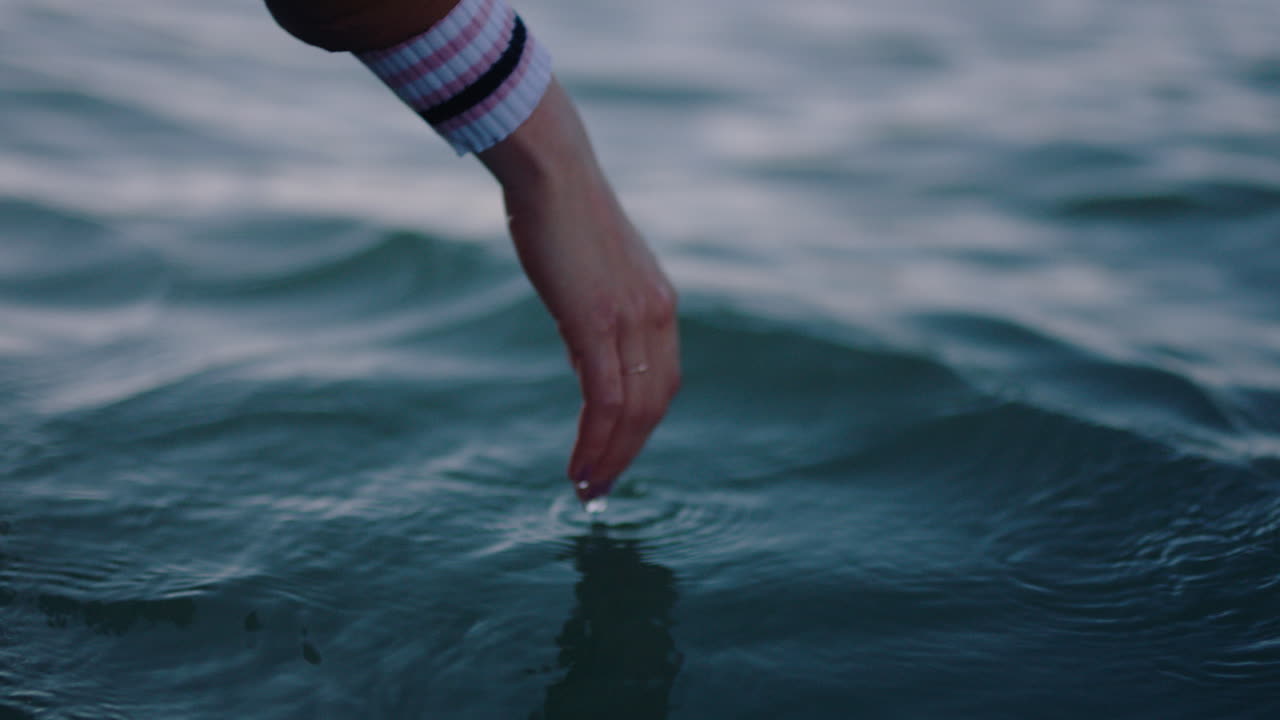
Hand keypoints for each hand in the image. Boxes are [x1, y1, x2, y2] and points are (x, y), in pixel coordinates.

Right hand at [479, 80, 679, 501]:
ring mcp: (631, 320)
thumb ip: (598, 320)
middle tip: (601, 488)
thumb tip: (586, 361)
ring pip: (633, 411)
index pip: (662, 383)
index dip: (641, 428)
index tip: (615, 456)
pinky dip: (595, 441)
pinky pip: (604, 400)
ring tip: (587, 490)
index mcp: (659, 304)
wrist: (551, 172)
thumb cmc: (560, 216)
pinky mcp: (597, 323)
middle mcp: (657, 316)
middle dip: (629, 453)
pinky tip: (579, 466)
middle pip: (655, 406)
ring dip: (611, 458)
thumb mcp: (591, 276)